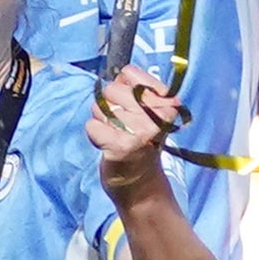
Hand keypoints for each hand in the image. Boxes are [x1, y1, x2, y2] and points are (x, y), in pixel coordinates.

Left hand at [89, 66, 189, 204]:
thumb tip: (117, 74)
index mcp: (167, 103)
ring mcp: (139, 131)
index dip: (122, 86)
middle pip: (111, 89)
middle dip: (109, 105)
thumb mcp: (150, 112)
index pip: (129, 73)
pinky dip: (95, 134)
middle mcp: (157, 115)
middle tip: (121, 125)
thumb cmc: (143, 143)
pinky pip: (91, 125)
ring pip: (99, 107)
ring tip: (117, 135)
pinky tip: (108, 145)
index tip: (130, 104)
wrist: (142, 186)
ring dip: (102, 121)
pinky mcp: (121, 146)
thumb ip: (137, 90)